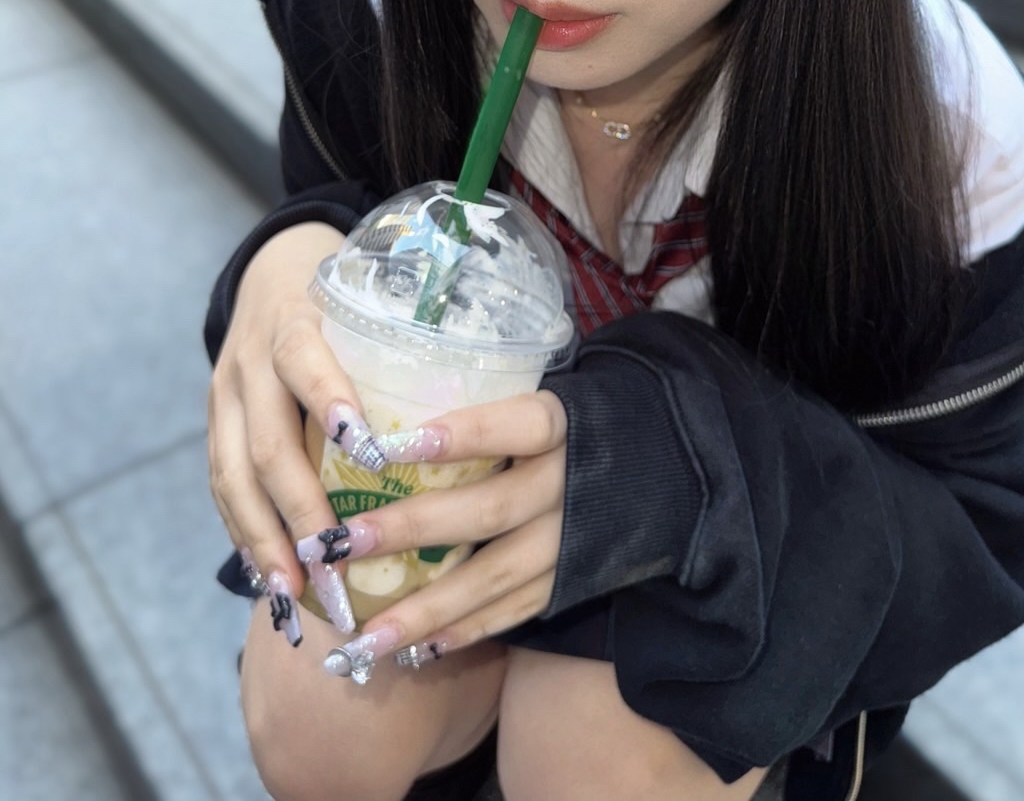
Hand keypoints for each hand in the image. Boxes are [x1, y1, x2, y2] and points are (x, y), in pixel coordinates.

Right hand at [207, 221, 377, 636]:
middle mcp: (251, 363)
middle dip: (298, 511)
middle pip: (266, 442)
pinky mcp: (214, 427)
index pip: (304, 360)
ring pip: (233, 477)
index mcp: (296, 326)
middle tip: (332, 561)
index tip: (367, 453)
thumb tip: (491, 416)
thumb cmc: (345, 303)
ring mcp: (225, 398)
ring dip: (264, 540)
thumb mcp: (371, 307)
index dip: (331, 404)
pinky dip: (246, 537)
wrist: (268, 274)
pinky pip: (223, 490)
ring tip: (296, 590)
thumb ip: (409, 351)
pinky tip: (274, 578)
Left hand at [314, 391, 567, 675]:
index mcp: (564, 424)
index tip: (394, 445)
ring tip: (367, 633)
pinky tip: (418, 647)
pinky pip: (516, 610)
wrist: (658, 467)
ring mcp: (572, 540)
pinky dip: (468, 630)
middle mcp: (570, 484)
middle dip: (412, 529)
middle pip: (489, 509)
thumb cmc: (574, 422)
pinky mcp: (572, 580)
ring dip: (428, 608)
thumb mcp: (547, 397)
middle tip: (343, 542)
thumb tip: (386, 408)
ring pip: (496, 576)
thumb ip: (487, 402)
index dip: (463, 434)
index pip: (519, 425)